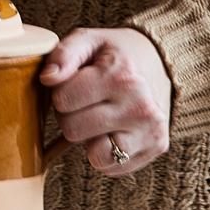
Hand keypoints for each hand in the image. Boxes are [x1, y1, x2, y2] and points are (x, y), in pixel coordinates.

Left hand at [37, 25, 171, 175]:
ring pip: (95, 156)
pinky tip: (114, 129)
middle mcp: (140, 106)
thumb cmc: (117, 54)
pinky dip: (106, 152)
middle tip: (87, 101)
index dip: (61, 92)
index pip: (62, 100)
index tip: (76, 83)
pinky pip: (112, 168)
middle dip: (71, 116)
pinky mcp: (156, 148)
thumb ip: (64, 55)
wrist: (162, 63)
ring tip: (100, 118)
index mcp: (121, 76)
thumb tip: (47, 78)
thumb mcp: (89, 40)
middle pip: (73, 130)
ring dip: (89, 139)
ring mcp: (151, 130)